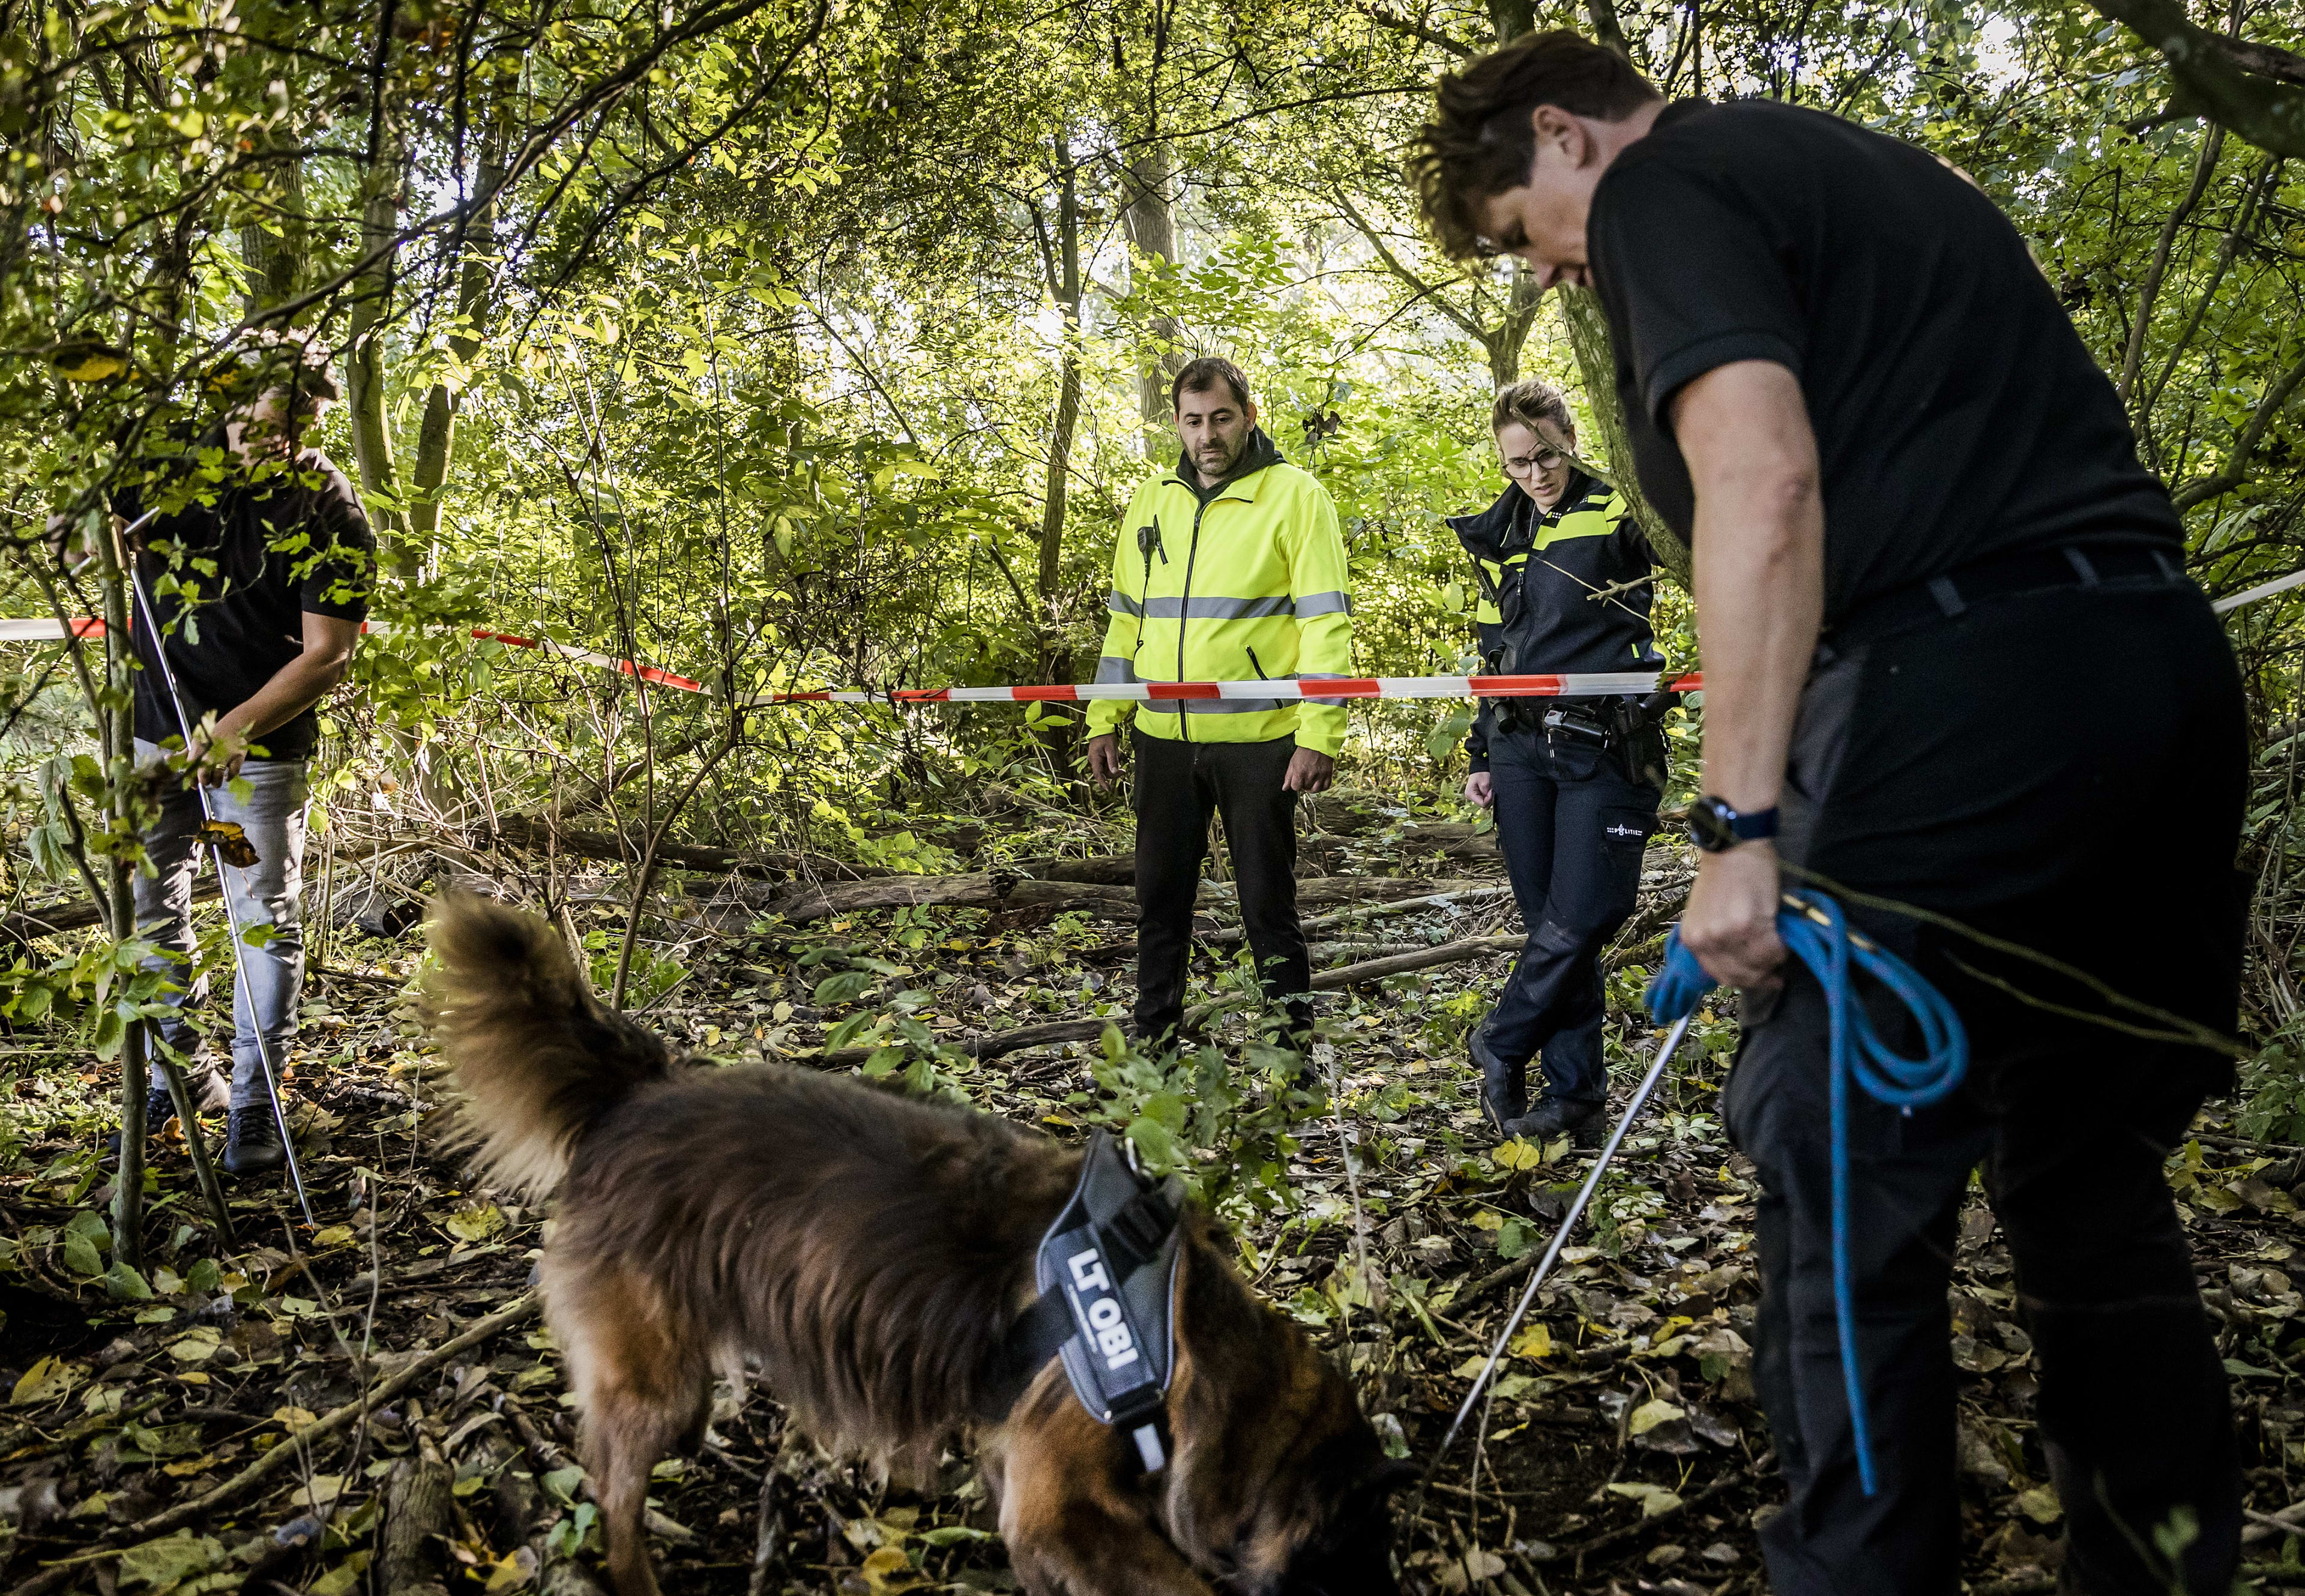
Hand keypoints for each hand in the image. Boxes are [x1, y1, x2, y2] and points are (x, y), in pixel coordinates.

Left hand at [189, 729, 249, 786]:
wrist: (230, 730)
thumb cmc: (210, 741)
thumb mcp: (195, 745)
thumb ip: (183, 755)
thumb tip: (168, 759)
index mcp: (198, 751)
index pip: (190, 770)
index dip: (192, 780)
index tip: (194, 785)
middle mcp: (211, 754)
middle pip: (204, 775)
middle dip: (204, 782)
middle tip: (206, 782)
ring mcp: (225, 755)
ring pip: (218, 776)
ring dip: (216, 783)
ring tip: (216, 782)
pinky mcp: (238, 757)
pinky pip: (232, 773)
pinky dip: (229, 777)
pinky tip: (226, 776)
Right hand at [1086, 734, 1123, 789]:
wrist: (1102, 728)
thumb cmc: (1106, 736)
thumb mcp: (1111, 748)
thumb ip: (1112, 761)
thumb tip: (1115, 772)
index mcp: (1094, 758)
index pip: (1098, 774)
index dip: (1103, 782)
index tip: (1108, 789)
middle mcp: (1094, 760)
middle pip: (1103, 773)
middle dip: (1112, 774)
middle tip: (1123, 771)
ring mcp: (1096, 759)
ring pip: (1105, 770)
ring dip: (1113, 770)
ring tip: (1121, 766)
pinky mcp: (1099, 758)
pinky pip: (1106, 766)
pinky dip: (1112, 766)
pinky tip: (1117, 761)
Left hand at [1283, 748, 1335, 793]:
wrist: (1318, 742)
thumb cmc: (1305, 751)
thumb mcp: (1293, 762)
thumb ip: (1288, 777)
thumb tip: (1284, 788)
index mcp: (1300, 773)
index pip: (1295, 787)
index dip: (1296, 784)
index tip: (1298, 780)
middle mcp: (1310, 775)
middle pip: (1305, 789)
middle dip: (1304, 784)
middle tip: (1305, 777)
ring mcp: (1320, 775)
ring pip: (1315, 790)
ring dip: (1312, 787)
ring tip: (1311, 781)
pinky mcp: (1328, 774)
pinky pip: (1326, 786)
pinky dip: (1322, 786)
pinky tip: (1319, 782)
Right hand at [1464, 771, 1493, 807]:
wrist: (1480, 768)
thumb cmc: (1481, 773)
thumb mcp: (1485, 783)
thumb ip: (1486, 794)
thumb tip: (1490, 801)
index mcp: (1469, 794)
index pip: (1482, 804)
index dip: (1489, 799)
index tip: (1491, 791)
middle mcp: (1470, 797)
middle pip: (1483, 804)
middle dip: (1488, 798)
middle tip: (1490, 789)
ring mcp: (1473, 796)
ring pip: (1484, 802)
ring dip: (1488, 797)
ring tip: (1488, 788)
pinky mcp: (1476, 795)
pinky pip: (1484, 799)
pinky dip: (1487, 795)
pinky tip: (1487, 789)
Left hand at [1680, 841, 1786, 988]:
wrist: (1733, 846)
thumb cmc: (1722, 875)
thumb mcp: (1708, 914)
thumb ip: (1718, 940)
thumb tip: (1743, 963)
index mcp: (1692, 939)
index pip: (1720, 975)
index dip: (1744, 981)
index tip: (1761, 979)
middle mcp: (1706, 940)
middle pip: (1739, 976)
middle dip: (1760, 977)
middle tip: (1776, 972)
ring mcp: (1726, 934)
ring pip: (1759, 965)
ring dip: (1773, 961)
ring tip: (1779, 949)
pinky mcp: (1749, 924)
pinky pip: (1773, 949)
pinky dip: (1782, 948)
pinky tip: (1783, 938)